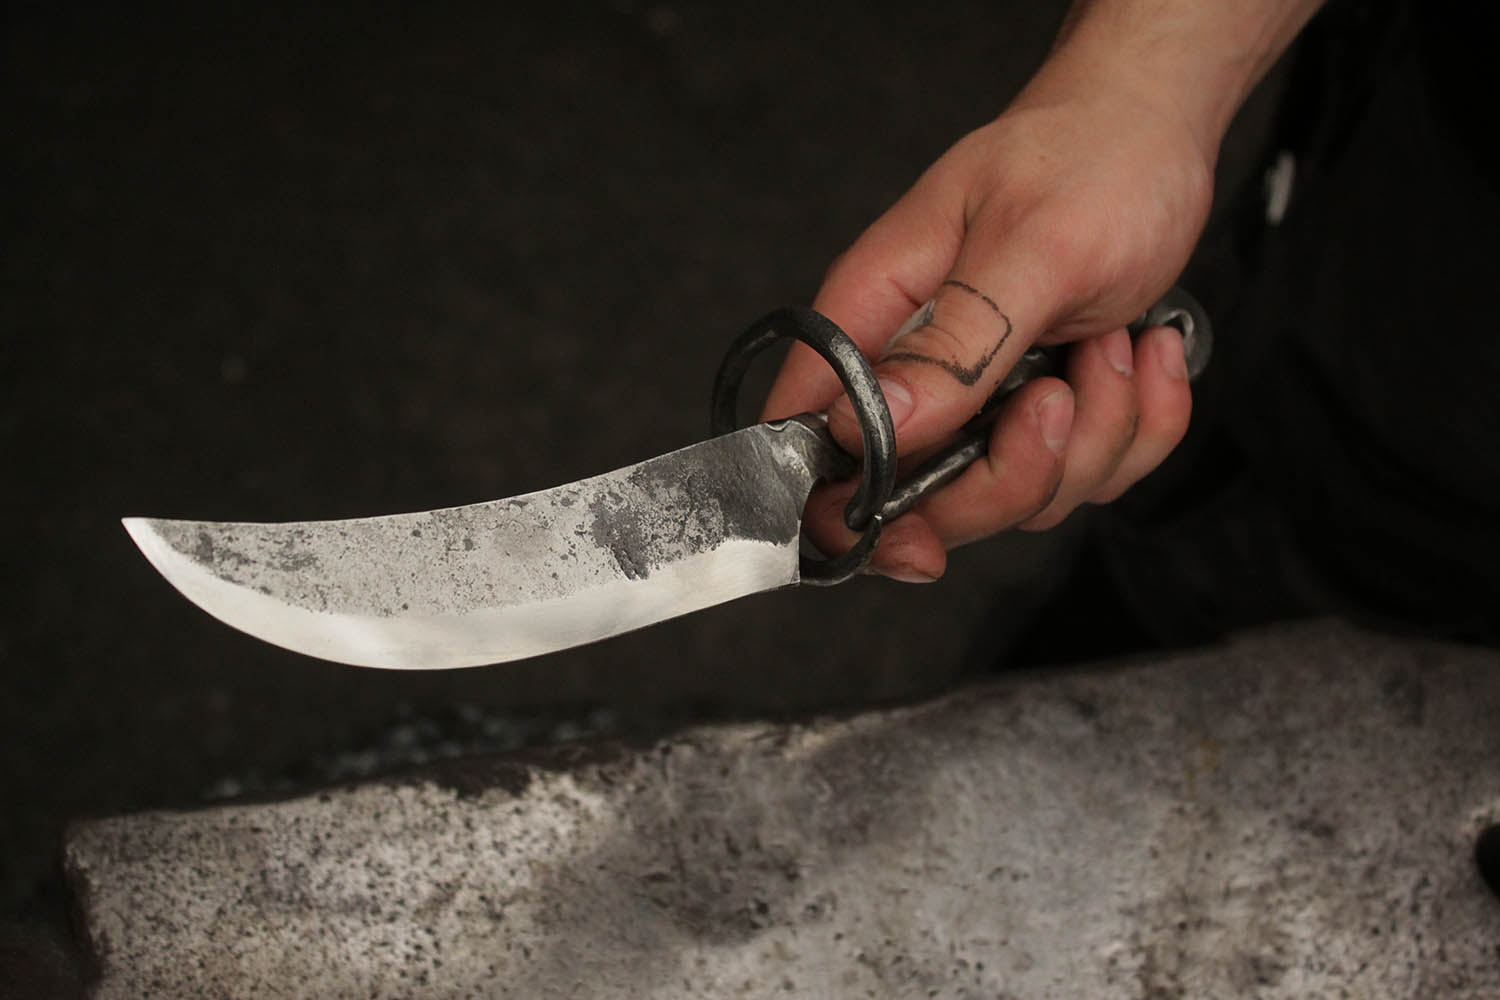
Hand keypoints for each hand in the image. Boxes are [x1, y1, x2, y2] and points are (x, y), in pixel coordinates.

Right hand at [762, 73, 1213, 581]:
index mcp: (874, 318)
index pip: (809, 438)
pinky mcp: (1046, 411)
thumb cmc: (1087, 161)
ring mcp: (983, 399)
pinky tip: (1142, 352)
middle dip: (1012, 475)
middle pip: (922, 501)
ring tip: (1113, 343)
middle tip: (1057, 396)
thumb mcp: (1029, 249)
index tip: (914, 535)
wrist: (1155, 127)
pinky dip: (1140, 426)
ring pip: (1018, 495)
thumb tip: (870, 431)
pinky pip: (1089, 474)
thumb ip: (954, 347)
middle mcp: (916, 370)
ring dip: (1095, 434)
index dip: (845, 510)